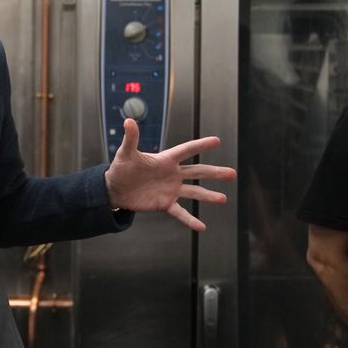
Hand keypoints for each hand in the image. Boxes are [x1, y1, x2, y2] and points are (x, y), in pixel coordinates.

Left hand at [104, 118, 235, 230]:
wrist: (115, 189)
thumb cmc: (121, 168)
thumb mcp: (126, 153)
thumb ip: (131, 138)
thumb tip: (128, 121)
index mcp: (166, 160)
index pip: (186, 150)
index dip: (200, 146)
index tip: (216, 141)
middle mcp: (172, 174)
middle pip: (198, 172)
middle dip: (215, 173)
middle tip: (232, 173)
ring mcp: (171, 190)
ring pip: (194, 192)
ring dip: (208, 196)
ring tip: (223, 199)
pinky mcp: (165, 203)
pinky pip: (180, 212)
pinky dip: (190, 220)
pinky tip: (201, 227)